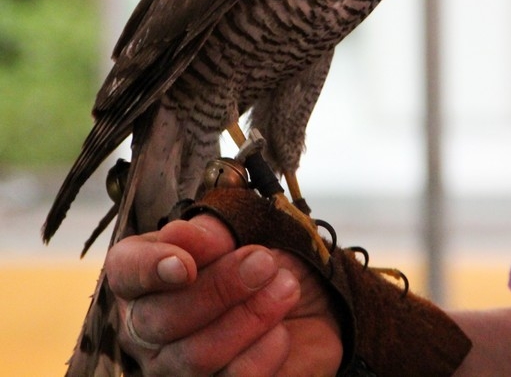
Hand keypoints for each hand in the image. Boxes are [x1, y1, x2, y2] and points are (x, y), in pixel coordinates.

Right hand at [106, 215, 342, 375]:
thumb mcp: (242, 229)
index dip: (149, 268)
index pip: (126, 270)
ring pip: (196, 357)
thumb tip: (177, 235)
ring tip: (286, 287)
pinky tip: (282, 330)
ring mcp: (175, 368)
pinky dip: (263, 352)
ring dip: (249, 317)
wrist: (304, 297)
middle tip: (264, 261)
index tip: (185, 265)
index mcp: (146, 273)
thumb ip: (209, 231)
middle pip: (160, 319)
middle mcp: (147, 327)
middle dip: (220, 288)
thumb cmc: (261, 257)